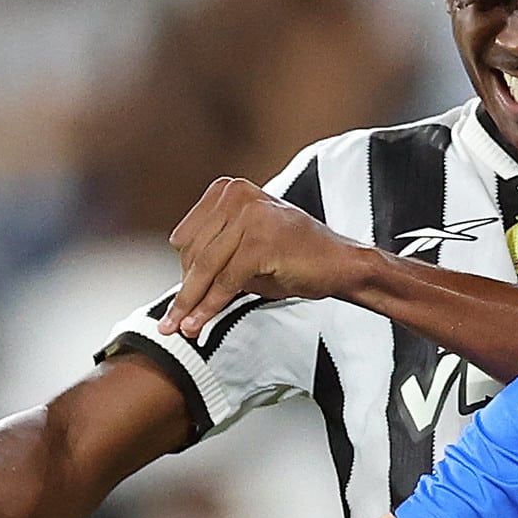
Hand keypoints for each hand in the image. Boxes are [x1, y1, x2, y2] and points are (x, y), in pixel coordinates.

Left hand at [159, 177, 370, 339]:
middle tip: (175, 320)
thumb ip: (215, 256)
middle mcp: (238, 197)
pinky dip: (210, 306)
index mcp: (231, 191)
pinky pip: (225, 281)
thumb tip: (183, 286)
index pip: (186, 235)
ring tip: (181, 326)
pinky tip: (201, 322)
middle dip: (185, 291)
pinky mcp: (260, 241)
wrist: (341, 265)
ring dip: (191, 303)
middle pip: (192, 253)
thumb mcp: (246, 249)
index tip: (176, 298)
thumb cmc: (299, 256)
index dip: (181, 271)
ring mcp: (250, 217)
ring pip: (205, 268)